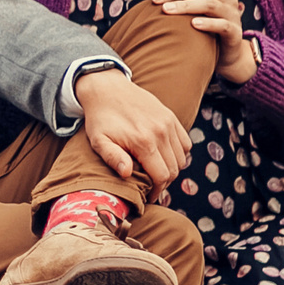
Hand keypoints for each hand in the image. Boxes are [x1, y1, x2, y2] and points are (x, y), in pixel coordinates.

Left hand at [74, 68, 191, 195]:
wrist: (106, 88)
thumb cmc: (100, 118)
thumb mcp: (98, 140)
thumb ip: (113, 158)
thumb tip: (127, 174)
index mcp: (143, 142)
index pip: (162, 176)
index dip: (157, 191)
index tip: (149, 196)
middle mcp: (161, 132)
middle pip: (174, 169)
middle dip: (165, 182)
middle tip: (152, 186)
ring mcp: (168, 123)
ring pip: (182, 157)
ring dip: (172, 168)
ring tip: (157, 173)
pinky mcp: (171, 116)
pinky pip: (185, 142)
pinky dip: (180, 153)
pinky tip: (165, 156)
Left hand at [153, 0, 255, 83]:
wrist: (224, 54)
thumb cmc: (202, 29)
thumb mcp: (190, 11)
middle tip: (156, 1)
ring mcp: (233, 13)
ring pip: (210, 3)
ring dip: (186, 6)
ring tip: (167, 10)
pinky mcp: (235, 31)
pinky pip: (223, 25)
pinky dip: (208, 23)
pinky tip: (193, 24)